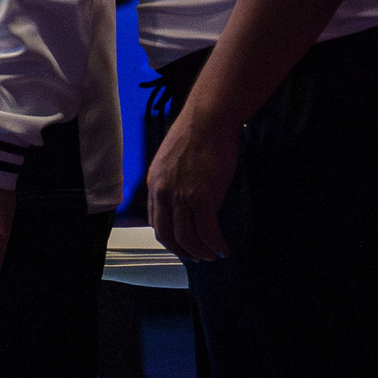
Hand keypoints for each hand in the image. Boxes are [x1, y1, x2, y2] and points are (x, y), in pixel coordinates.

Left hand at [147, 111, 237, 261]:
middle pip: (166, 234)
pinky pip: (207, 231)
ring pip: (187, 237)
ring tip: (212, 256)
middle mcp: (162, 192)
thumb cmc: (197, 133)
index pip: (155, 219)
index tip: (181, 243)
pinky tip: (223, 249)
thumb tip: (187, 194)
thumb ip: (175, 179)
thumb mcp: (174, 159)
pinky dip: (215, 244)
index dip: (168, 236)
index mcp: (154, 182)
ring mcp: (181, 196)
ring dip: (200, 252)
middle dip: (181, 250)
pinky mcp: (201, 197)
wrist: (208, 120)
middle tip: (195, 257)